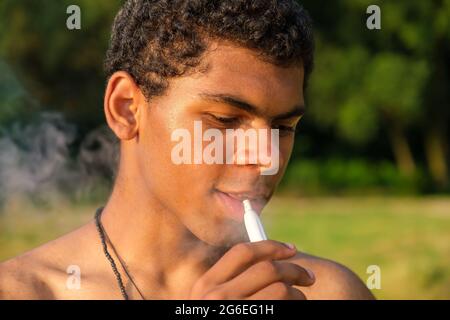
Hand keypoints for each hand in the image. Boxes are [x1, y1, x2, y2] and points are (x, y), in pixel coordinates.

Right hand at [190, 240, 314, 299]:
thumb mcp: (213, 303)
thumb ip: (232, 281)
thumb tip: (275, 258)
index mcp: (206, 285)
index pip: (243, 253)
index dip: (270, 247)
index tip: (291, 249)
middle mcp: (219, 297)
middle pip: (267, 269)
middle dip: (295, 269)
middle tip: (309, 276)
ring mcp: (237, 312)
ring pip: (282, 290)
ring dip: (298, 295)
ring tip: (298, 302)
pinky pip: (286, 307)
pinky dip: (297, 307)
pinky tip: (294, 311)